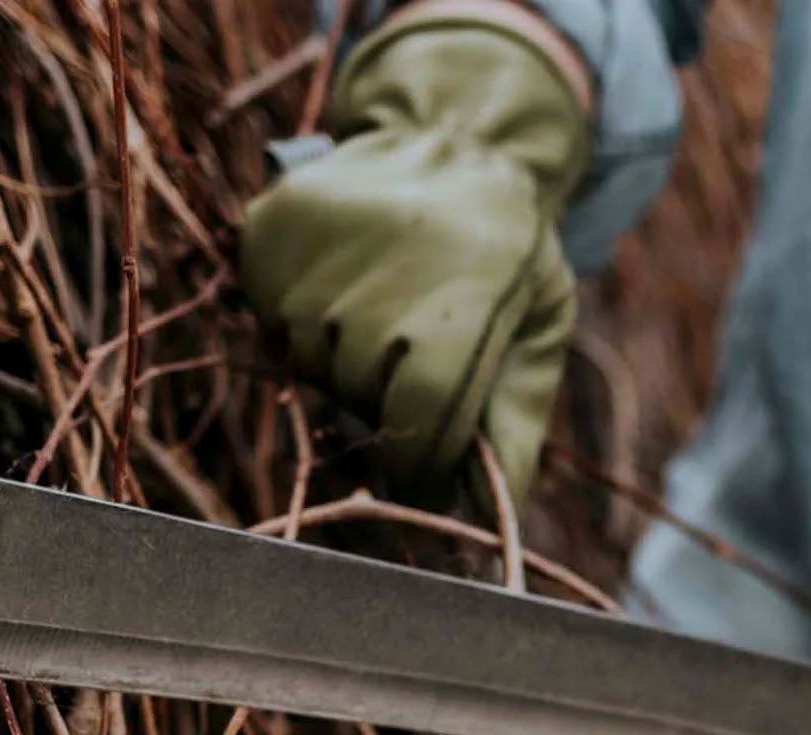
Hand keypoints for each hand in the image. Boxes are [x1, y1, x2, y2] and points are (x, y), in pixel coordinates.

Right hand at [239, 6, 590, 500]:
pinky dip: (300, 319)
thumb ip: (513, 428)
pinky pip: (272, 317)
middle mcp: (389, 269)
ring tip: (383, 304)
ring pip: (311, 359)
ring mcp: (323, 244)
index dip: (419, 461)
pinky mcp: (273, 227)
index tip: (426, 468)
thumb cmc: (509, 259)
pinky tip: (344, 281)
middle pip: (359, 395)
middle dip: (384, 397)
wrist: (458, 136)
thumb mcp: (538, 335)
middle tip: (415, 346)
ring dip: (341, 356)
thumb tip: (491, 522)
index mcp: (467, 301)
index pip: (418, 421)